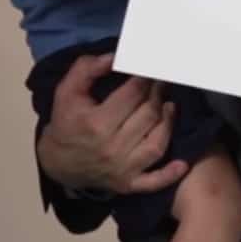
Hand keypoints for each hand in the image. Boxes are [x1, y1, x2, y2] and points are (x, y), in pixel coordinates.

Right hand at [37, 54, 186, 194]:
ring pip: (156, 143)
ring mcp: (122, 169)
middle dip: (157, 95)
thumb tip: (115, 56)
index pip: (132, 94)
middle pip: (147, 115)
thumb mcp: (67, 91)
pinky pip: (154, 181)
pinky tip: (183, 164)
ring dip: (168, 123)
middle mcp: (112, 147)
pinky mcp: (128, 184)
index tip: (152, 68)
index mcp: (96, 123)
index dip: (145, 78)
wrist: (57, 163)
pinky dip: (170, 174)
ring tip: (169, 106)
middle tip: (161, 83)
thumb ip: (87, 69)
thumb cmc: (65, 122)